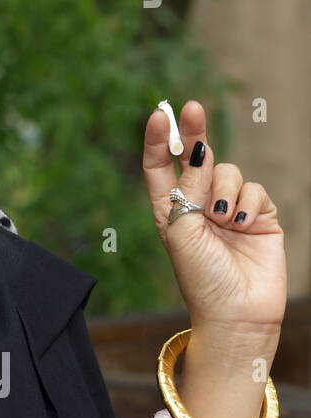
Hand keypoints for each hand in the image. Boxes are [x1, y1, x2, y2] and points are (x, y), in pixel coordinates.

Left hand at [142, 100, 285, 340]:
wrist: (237, 311)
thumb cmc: (200, 276)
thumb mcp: (182, 230)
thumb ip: (189, 189)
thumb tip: (199, 151)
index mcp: (169, 209)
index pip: (160, 166)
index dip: (159, 140)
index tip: (158, 114)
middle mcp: (197, 204)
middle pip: (195, 157)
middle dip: (194, 131)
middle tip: (190, 106)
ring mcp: (229, 207)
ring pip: (228, 171)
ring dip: (223, 190)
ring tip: (222, 220)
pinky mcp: (258, 214)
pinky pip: (254, 188)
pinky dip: (247, 202)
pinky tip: (242, 225)